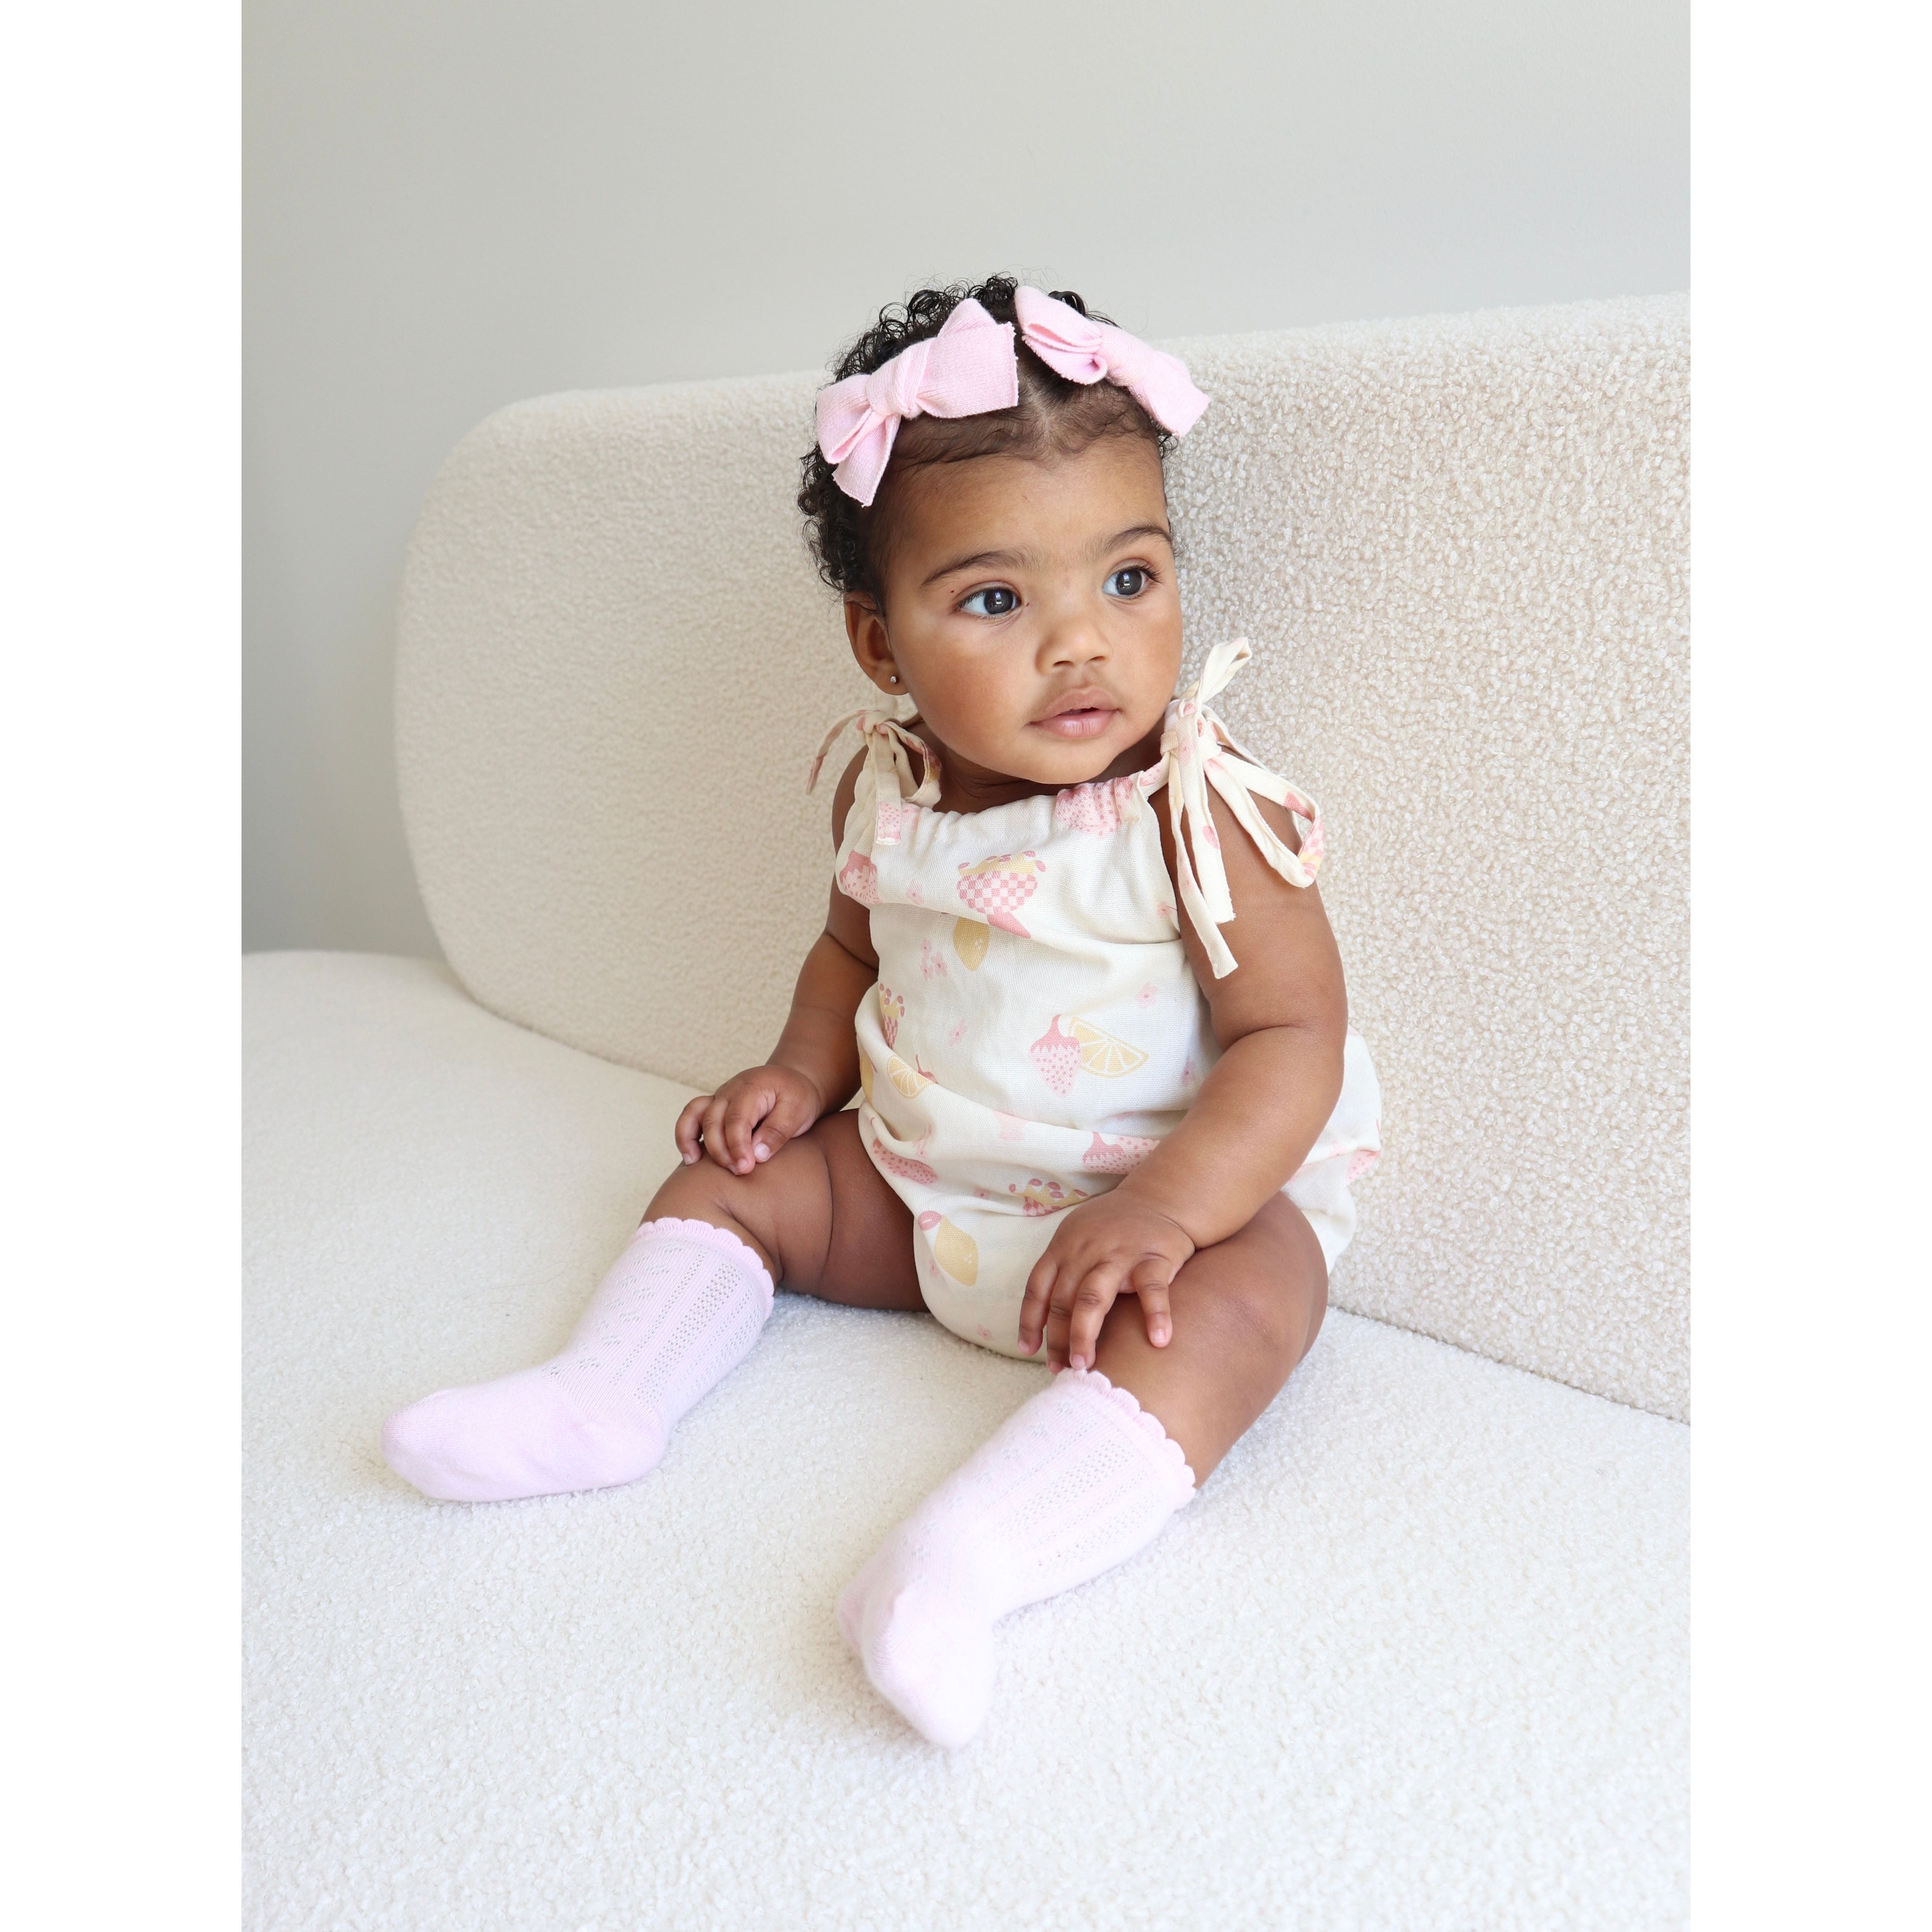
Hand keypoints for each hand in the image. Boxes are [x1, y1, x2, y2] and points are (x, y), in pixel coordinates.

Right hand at [674, 1065, 824, 1174]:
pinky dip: (685, 1135)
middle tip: (739, 1172)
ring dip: (694, 1141)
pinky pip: (691, 1116)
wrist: (793, 1082)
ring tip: (698, 1166)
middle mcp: (730, 1090)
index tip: (745, 1168)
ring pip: (695, 1116)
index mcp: (751, 1087)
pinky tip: (691, 1158)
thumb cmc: (797, 1097)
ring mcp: (719, 1098)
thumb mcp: (798, 1110)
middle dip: (722, 1150)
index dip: (738, 1146)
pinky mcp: (714, 1108)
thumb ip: (778, 1131)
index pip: (737, 1118)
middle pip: (714, 1120)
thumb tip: (757, 1154)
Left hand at [1017, 1191, 1196, 1371]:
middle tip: (1061, 1370)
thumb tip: (1044, 1320)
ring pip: (1094, 1299)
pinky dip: (1156, 1316)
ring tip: (1085, 1365)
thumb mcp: (1078, 1237)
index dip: (1030, 1321)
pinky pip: (1153, 1290)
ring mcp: (1120, 1254)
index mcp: (1064, 1247)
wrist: (1161, 1196)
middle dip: (1058, 1339)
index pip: (1037, 1288)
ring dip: (1085, 1335)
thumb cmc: (1114, 1227)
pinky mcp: (1154, 1257)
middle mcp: (1086, 1251)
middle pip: (1062, 1301)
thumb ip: (1062, 1270)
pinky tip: (1159, 1341)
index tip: (1028, 1350)